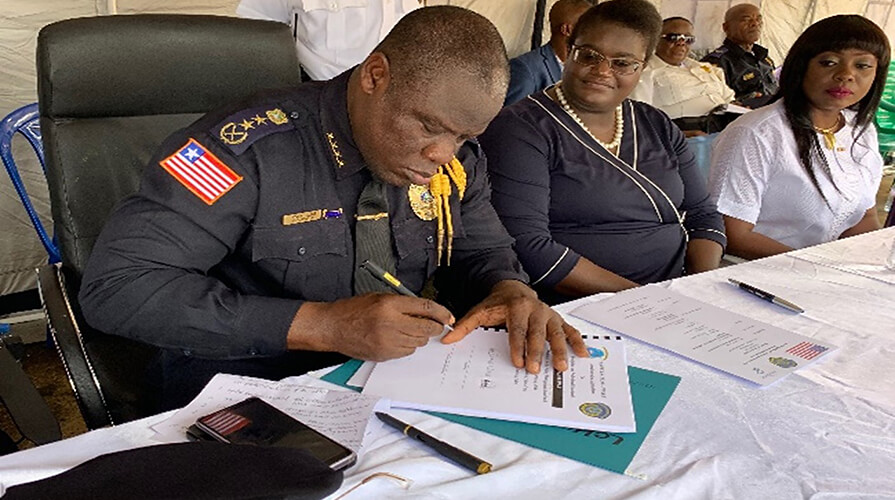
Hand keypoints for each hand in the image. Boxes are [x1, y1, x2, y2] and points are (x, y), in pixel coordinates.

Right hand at [287, 294, 453, 360]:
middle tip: (435, 325)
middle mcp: (390, 324)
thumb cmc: (354, 310)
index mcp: (390, 305)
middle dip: (434, 327)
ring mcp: (387, 342)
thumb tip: (427, 312)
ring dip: (419, 337)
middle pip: (426, 328)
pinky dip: (408, 345)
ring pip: (418, 342)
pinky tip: (398, 338)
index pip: (425, 309)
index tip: (448, 317)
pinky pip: (407, 352)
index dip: (441, 313)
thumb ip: (403, 304)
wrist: (333, 327)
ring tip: (409, 329)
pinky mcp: (384, 355)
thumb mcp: (379, 297)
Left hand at [442, 280, 587, 372]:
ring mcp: (549, 314)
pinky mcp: (558, 319)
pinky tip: (582, 355)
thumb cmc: (497, 304)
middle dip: (537, 352)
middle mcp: (536, 309)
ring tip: (560, 367)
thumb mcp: (479, 311)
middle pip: (537, 333)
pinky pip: (570, 330)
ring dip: (559, 350)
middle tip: (536, 370)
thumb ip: (465, 326)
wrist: (514, 288)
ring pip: (556, 333)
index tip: (518, 362)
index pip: (517, 329)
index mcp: (517, 307)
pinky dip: (577, 341)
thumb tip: (447, 339)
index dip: (517, 346)